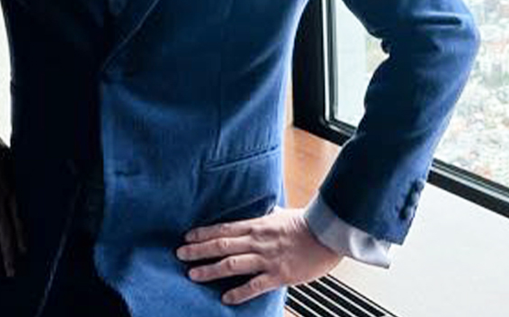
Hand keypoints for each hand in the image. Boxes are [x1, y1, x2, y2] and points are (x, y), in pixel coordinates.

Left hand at [176, 207, 343, 305]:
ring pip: (232, 264)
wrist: (330, 234)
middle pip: (221, 245)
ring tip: (193, 275)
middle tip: (179, 255)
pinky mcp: (279, 275)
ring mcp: (267, 258)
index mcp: (259, 225)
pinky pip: (254, 285)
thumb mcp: (284, 214)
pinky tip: (226, 299)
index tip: (187, 237)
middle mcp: (258, 241)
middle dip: (198, 250)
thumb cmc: (308, 224)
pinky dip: (239, 293)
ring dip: (210, 270)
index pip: (224, 228)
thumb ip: (269, 215)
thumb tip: (263, 210)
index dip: (204, 233)